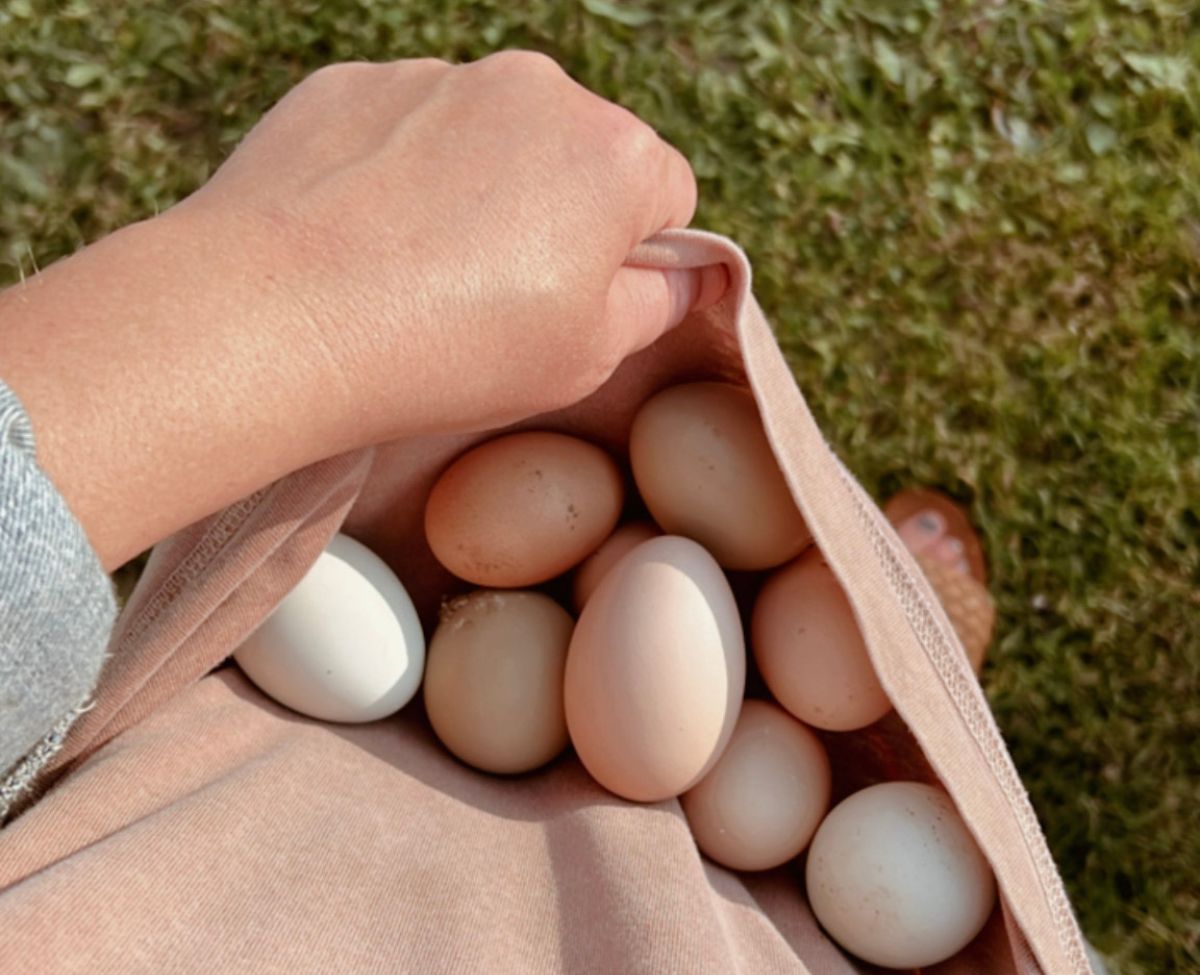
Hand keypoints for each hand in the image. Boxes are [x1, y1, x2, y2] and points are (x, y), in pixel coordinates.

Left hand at [177, 53, 720, 438]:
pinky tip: (366, 241)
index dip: (632, 258)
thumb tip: (686, 275)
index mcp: (613, 155)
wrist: (276, 319)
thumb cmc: (450, 350)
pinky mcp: (354, 84)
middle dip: (556, 216)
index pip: (666, 196)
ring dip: (477, 193)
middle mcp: (535, 90)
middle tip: (497, 299)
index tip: (579, 303)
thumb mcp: (586, 356)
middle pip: (577, 155)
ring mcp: (437, 78)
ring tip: (420, 276)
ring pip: (489, 138)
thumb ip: (658, 304)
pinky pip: (406, 129)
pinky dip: (400, 175)